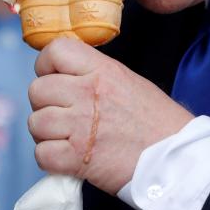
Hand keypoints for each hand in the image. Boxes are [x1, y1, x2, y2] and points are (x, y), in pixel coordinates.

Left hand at [27, 37, 193, 193]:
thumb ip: (94, 71)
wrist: (173, 156)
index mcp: (102, 70)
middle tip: (63, 111)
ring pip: (35, 122)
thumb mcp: (127, 79)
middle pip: (37, 89)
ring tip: (67, 135)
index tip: (53, 75)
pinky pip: (41, 153)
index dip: (46, 64)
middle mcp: (87, 93)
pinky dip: (50, 157)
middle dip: (45, 102)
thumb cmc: (155, 119)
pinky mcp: (75, 158)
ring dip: (47, 132)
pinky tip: (69, 154)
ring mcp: (79, 125)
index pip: (55, 50)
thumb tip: (64, 72)